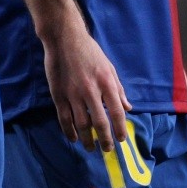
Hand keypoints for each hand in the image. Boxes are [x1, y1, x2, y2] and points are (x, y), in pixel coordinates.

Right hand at [41, 17, 131, 151]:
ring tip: (91, 148)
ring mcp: (73, 93)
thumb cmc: (89, 51)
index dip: (120, 128)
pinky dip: (69, 132)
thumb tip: (128, 108)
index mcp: (106, 82)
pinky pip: (64, 118)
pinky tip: (74, 138)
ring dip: (87, 139)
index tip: (121, 139)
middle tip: (108, 149)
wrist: (64, 38)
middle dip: (105, 139)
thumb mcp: (109, 66)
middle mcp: (91, 90)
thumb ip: (118, 89)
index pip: (117, 111)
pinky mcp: (59, 95)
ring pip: (81, 124)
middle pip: (100, 122)